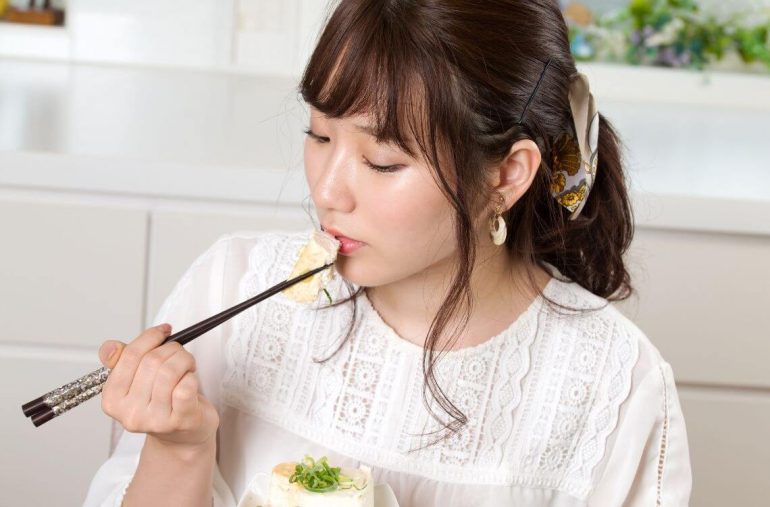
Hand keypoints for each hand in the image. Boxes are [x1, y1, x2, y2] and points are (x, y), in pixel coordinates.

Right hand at [98, 324, 219, 449]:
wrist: (184, 436)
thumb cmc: (162, 403)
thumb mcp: (137, 382)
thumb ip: (123, 361)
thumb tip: (110, 347)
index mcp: (112, 400)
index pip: (129, 356)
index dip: (150, 337)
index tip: (163, 330)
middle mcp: (129, 414)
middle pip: (152, 361)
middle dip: (172, 349)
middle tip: (179, 354)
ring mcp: (154, 420)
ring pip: (169, 371)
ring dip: (184, 360)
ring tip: (187, 367)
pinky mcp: (179, 421)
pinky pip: (185, 386)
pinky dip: (192, 376)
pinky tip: (190, 380)